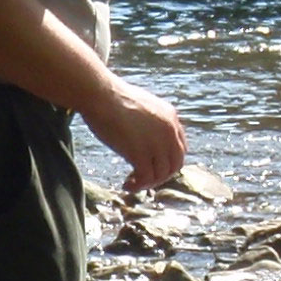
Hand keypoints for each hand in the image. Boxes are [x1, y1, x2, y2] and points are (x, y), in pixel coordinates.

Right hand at [82, 77, 188, 193]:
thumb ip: (150, 121)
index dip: (168, 162)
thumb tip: (143, 136)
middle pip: (175, 164)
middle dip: (160, 176)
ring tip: (131, 183)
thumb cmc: (111, 98)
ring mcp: (157, 143)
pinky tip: (126, 185)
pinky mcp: (140, 153)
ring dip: (147, 183)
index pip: (180, 148)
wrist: (100, 95)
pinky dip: (137, 186)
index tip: (153, 166)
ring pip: (161, 175)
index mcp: (171, 117)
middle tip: (143, 179)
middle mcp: (169, 131)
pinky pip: (146, 178)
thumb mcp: (141, 106)